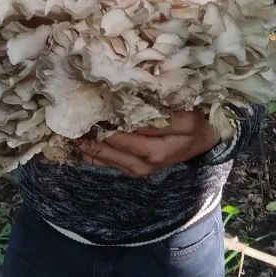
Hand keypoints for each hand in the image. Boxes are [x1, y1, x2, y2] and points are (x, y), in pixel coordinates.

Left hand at [79, 110, 218, 177]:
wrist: (205, 141)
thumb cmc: (196, 125)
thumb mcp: (185, 119)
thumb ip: (159, 119)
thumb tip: (130, 112)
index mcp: (156, 150)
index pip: (122, 135)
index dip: (104, 122)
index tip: (87, 107)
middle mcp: (144, 163)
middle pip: (109, 149)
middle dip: (90, 135)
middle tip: (71, 119)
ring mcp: (138, 169)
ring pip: (105, 159)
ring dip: (88, 146)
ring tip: (70, 132)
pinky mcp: (134, 169)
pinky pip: (109, 164)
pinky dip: (93, 156)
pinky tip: (79, 147)